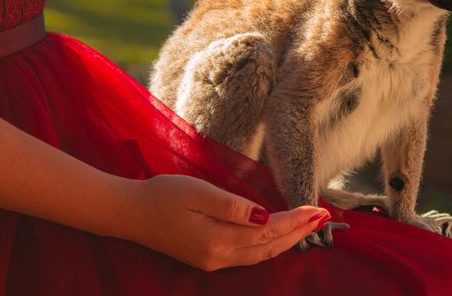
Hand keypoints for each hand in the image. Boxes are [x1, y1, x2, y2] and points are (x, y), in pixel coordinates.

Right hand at [118, 174, 329, 270]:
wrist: (128, 213)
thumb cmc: (162, 195)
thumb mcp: (197, 192)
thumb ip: (231, 205)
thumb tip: (263, 216)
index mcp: (218, 239)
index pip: (268, 230)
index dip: (295, 220)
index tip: (317, 209)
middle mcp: (219, 257)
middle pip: (270, 246)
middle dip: (299, 232)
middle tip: (322, 217)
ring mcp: (213, 261)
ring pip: (261, 254)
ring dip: (287, 240)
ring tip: (308, 225)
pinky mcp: (207, 258)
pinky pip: (249, 254)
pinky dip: (269, 244)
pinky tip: (277, 235)